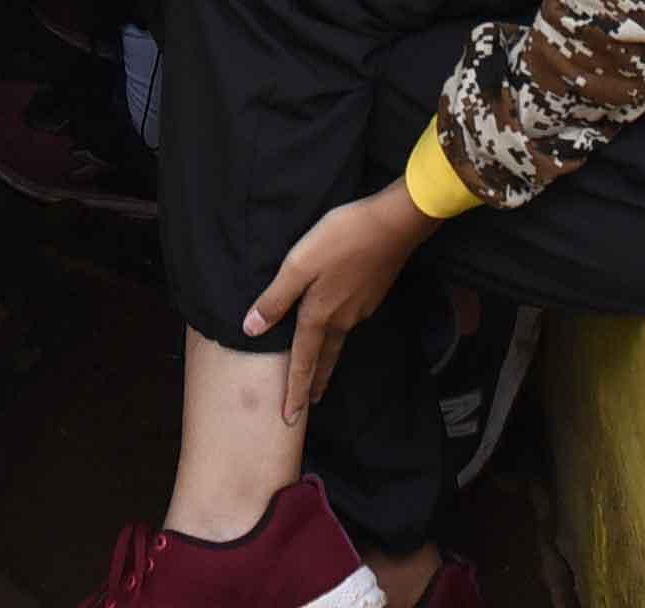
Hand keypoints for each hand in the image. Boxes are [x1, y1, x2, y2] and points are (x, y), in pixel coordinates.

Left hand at [244, 183, 440, 419]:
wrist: (393, 225)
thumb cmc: (341, 238)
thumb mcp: (299, 264)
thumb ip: (275, 298)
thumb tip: (251, 329)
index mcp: (319, 315)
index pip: (302, 361)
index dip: (294, 390)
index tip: (289, 418)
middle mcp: (342, 319)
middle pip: (324, 359)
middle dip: (314, 384)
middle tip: (307, 406)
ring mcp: (360, 308)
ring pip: (338, 342)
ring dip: (327, 361)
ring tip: (320, 373)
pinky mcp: (372, 294)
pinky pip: (350, 322)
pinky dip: (340, 334)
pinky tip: (339, 325)